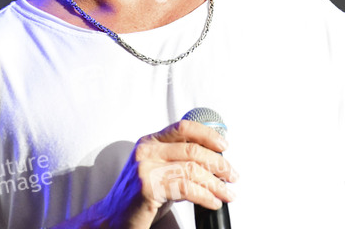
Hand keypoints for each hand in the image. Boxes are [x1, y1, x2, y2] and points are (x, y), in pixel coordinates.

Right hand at [87, 120, 238, 228]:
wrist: (113, 218)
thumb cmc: (138, 197)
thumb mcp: (158, 171)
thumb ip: (178, 161)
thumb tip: (214, 163)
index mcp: (150, 141)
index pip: (183, 127)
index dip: (207, 134)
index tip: (224, 146)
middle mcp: (147, 150)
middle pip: (192, 149)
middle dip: (218, 164)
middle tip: (232, 176)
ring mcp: (146, 168)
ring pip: (192, 170)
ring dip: (215, 184)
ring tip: (227, 194)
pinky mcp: (148, 187)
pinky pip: (185, 189)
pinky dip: (204, 196)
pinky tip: (212, 202)